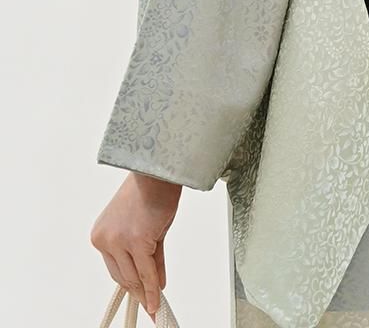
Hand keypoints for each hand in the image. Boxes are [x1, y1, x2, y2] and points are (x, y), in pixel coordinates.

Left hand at [90, 171, 181, 321]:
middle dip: (138, 291)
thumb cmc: (152, 190)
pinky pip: (147, 272)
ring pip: (134, 276)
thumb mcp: (146, 226)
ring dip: (147, 293)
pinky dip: (153, 287)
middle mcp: (105, 239)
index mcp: (102, 233)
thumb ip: (149, 254)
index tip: (138, 295)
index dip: (130, 283)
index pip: (116, 267)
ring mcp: (119, 241)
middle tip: (149, 305)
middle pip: (123, 275)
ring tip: (155, 305)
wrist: (158, 170)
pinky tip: (157, 298)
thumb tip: (156, 280)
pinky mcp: (136, 241)